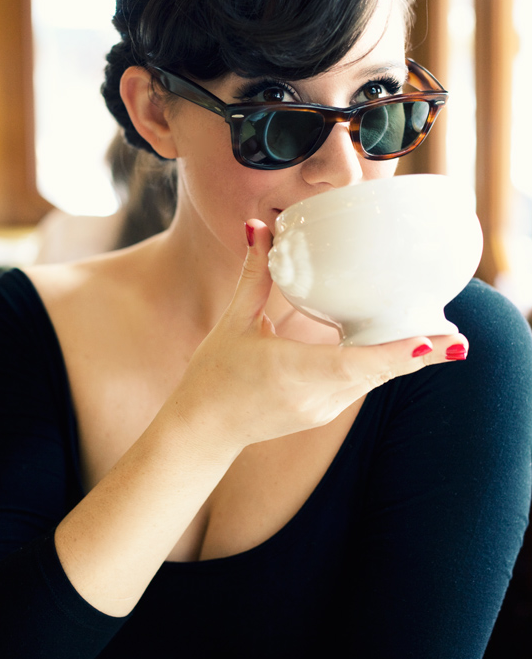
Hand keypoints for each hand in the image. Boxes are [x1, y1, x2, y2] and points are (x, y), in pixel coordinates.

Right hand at [172, 220, 468, 450]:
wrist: (202, 430)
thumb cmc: (214, 377)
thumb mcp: (233, 322)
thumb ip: (254, 275)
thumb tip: (260, 228)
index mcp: (295, 372)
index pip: (359, 363)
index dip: (401, 353)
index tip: (436, 342)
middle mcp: (317, 397)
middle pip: (380, 372)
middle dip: (420, 353)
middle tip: (455, 333)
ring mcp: (322, 409)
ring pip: (374, 380)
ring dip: (404, 359)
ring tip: (443, 337)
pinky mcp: (323, 413)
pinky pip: (360, 385)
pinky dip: (381, 366)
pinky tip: (400, 348)